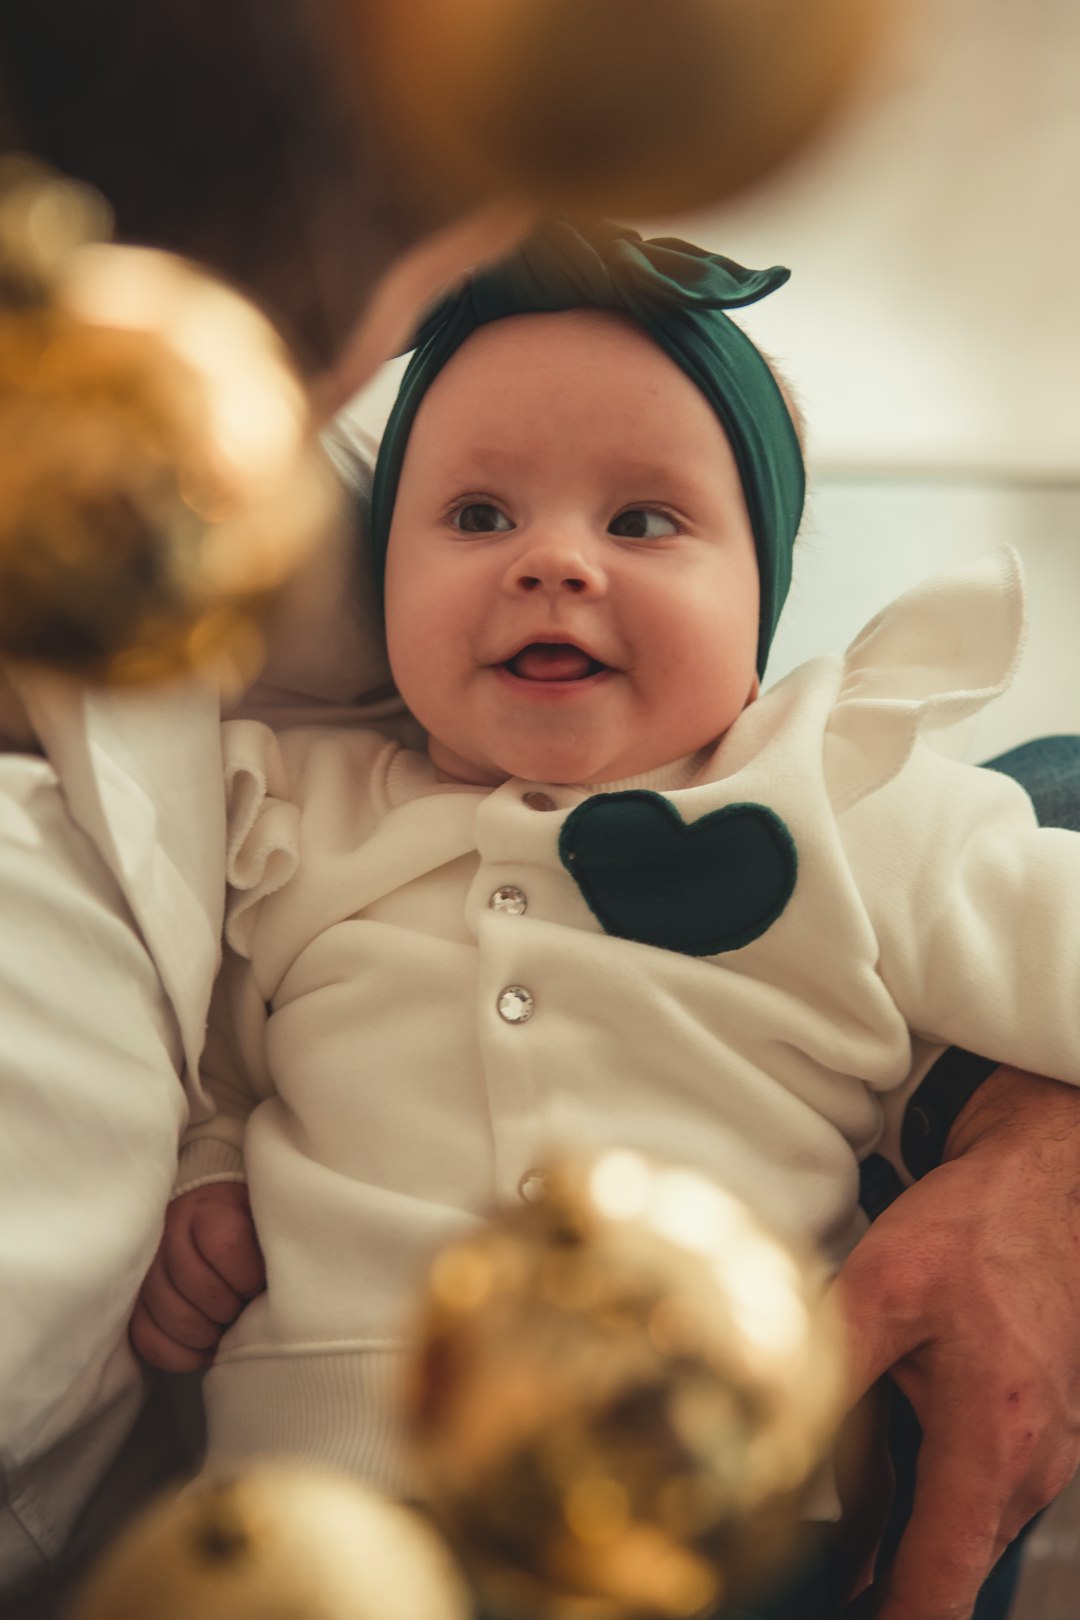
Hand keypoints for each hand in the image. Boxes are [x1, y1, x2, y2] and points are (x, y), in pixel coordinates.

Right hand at [131, 1181, 265, 1372]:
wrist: (214, 1221)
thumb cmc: (249, 1228)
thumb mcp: (265, 1220)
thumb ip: (273, 1242)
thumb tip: (288, 1284)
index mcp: (207, 1209)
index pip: (225, 1246)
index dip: (248, 1276)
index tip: (258, 1283)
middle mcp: (168, 1234)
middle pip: (197, 1287)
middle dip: (229, 1309)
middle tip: (242, 1308)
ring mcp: (146, 1270)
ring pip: (171, 1317)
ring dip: (206, 1334)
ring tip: (225, 1328)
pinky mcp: (134, 1302)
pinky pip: (147, 1339)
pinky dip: (179, 1355)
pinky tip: (204, 1351)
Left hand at [834, 1066, 1079, 1619]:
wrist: (1050, 1179)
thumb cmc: (979, 1227)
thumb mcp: (880, 1289)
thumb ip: (833, 1373)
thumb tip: (780, 1443)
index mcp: (993, 1440)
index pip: (941, 1582)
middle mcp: (1032, 1462)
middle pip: (952, 1561)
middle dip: (887, 1577)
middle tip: (827, 1568)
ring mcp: (1047, 1451)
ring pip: (969, 1523)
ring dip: (912, 1525)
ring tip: (856, 1491)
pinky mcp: (1043, 1430)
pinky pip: (985, 1485)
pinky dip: (940, 1486)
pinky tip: (898, 1437)